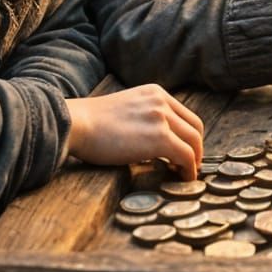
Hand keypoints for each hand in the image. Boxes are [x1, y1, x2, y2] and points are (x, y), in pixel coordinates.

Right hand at [66, 85, 204, 177]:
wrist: (75, 123)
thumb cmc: (89, 123)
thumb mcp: (123, 109)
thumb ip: (142, 117)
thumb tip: (151, 141)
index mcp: (154, 92)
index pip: (184, 114)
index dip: (189, 136)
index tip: (185, 152)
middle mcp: (161, 101)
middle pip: (195, 127)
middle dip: (196, 148)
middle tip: (190, 166)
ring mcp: (162, 118)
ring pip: (194, 142)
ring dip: (194, 161)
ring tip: (186, 176)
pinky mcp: (160, 138)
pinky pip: (186, 156)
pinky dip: (189, 170)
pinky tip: (182, 179)